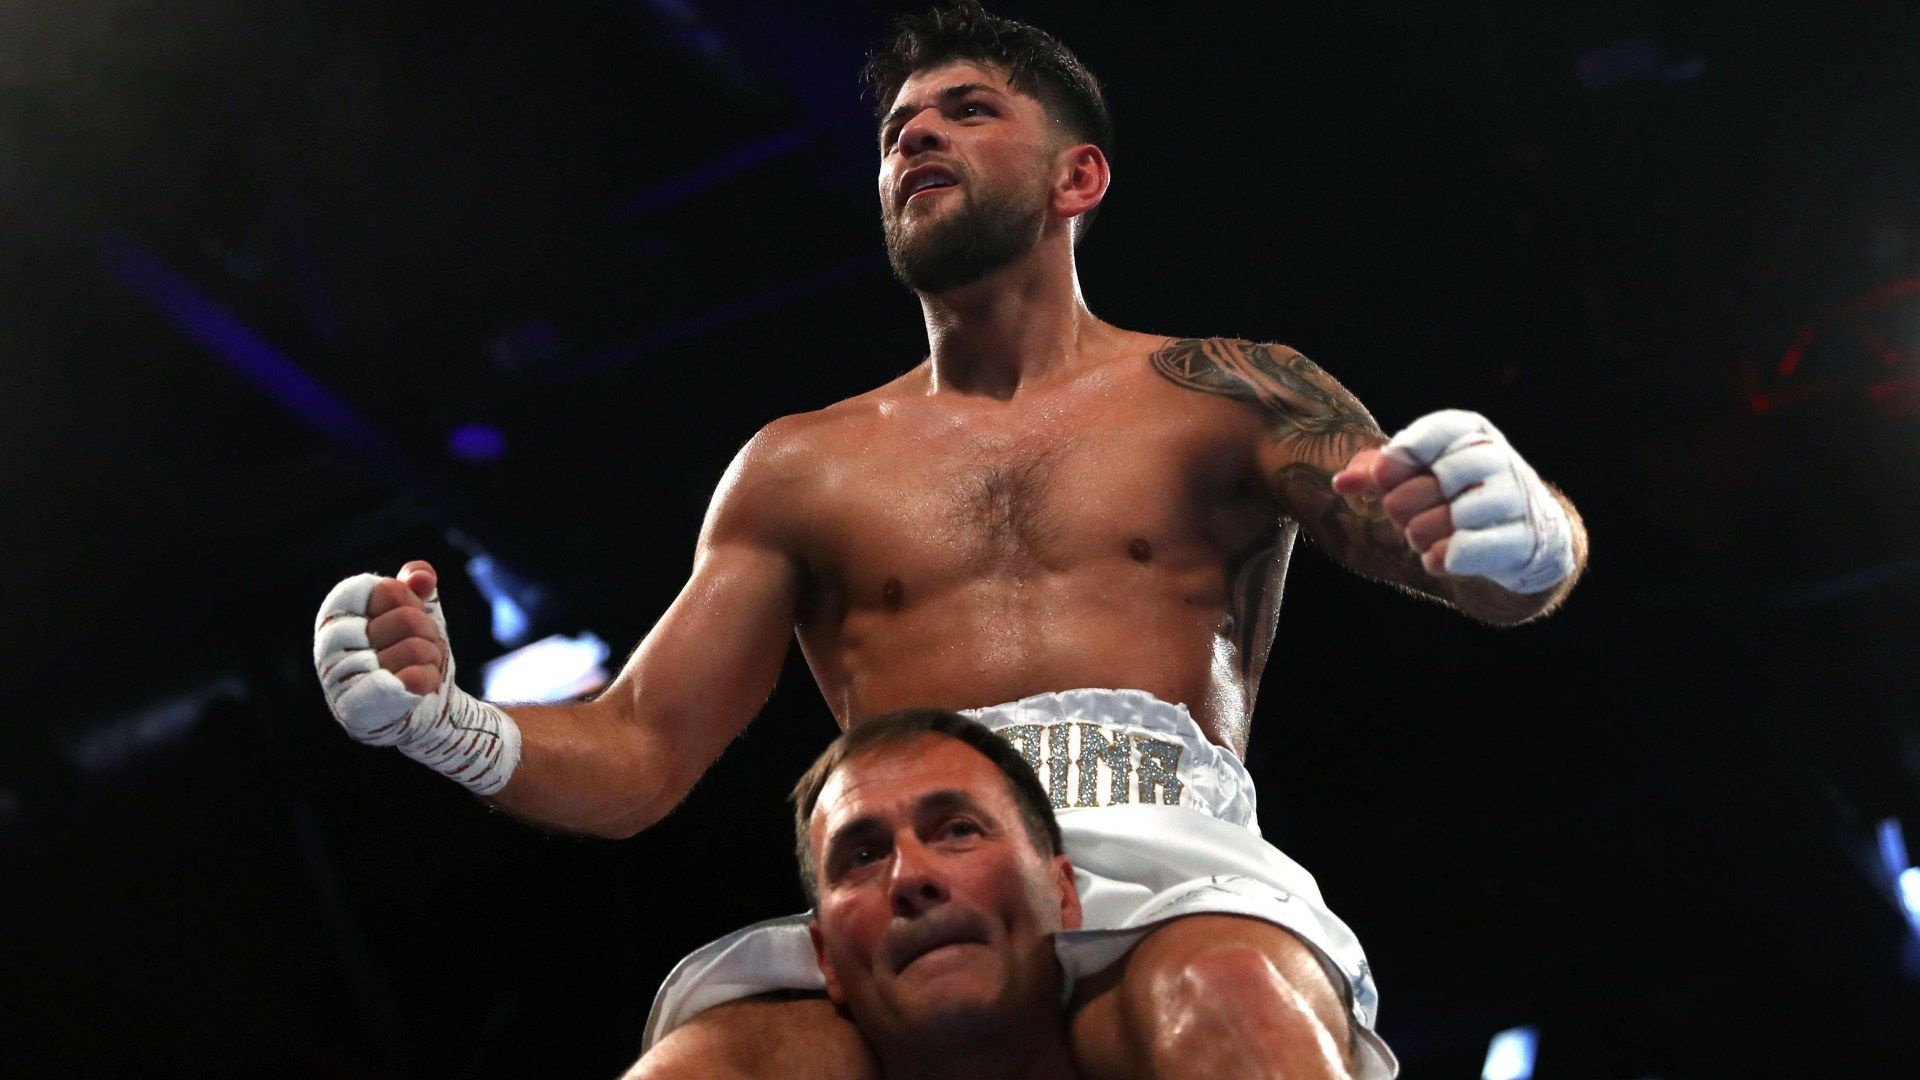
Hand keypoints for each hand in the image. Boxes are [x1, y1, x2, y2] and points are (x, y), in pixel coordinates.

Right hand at [313, 561, 453, 745]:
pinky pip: (412, 680)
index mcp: (338, 613)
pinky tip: (421, 685)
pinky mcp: (358, 707)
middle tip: (423, 647)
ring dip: (431, 658)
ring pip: (415, 649)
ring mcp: (341, 676)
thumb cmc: (409, 652)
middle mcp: (330, 643)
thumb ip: (416, 585)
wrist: (418, 707)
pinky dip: (428, 679)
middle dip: (428, 632)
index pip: (386, 589)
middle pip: (406, 618)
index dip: (410, 601)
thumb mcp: (416, 611)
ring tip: (418, 668)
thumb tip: (421, 574)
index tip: (409, 613)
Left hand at [1331, 410, 1574, 594]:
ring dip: (1422, 534)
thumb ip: (1378, 472)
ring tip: (1422, 536)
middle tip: (1403, 516)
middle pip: (1440, 478)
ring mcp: (1514, 497)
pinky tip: (1436, 557)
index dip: (1400, 457)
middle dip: (1405, 504)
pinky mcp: (1521, 538)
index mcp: (1470, 430)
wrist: (1523, 531)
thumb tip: (1341, 482)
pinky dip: (1441, 558)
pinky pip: (1467, 550)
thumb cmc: (1456, 494)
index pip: (1435, 431)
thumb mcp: (1417, 473)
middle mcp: (1497, 457)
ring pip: (1455, 516)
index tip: (1383, 477)